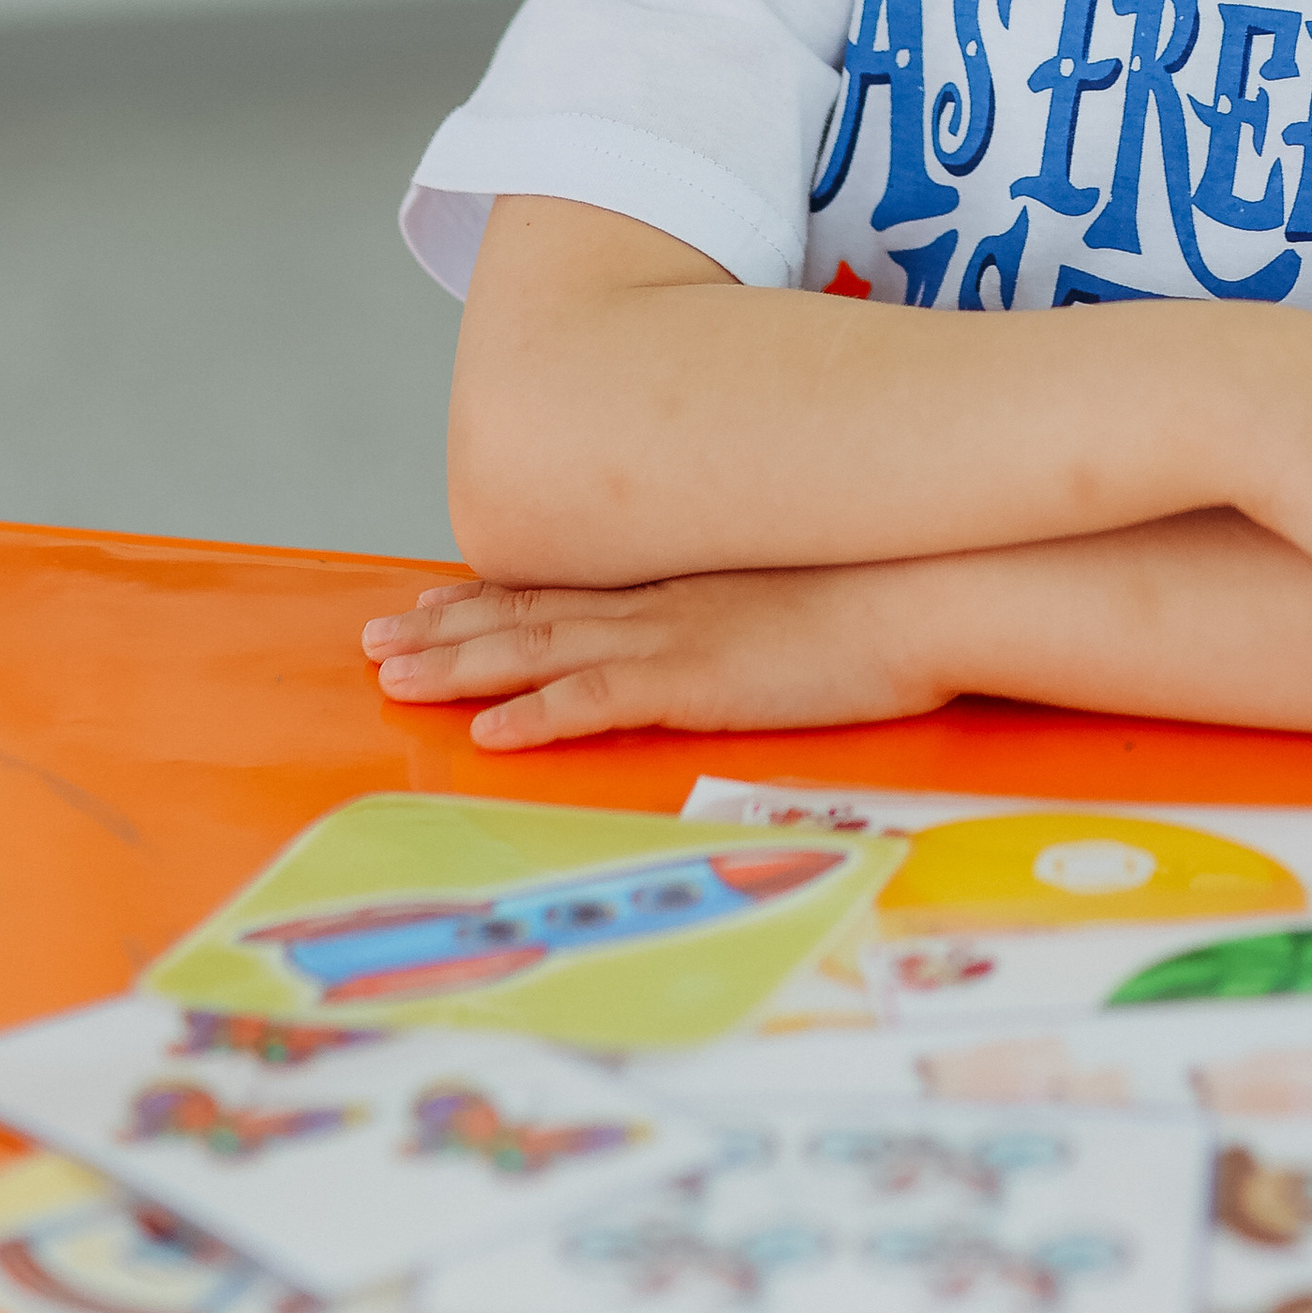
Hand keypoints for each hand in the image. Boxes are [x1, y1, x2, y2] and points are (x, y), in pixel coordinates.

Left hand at [360, 562, 947, 750]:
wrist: (935, 582)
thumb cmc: (890, 585)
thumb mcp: (802, 584)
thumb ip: (752, 602)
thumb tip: (738, 621)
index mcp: (685, 579)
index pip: (567, 585)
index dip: (492, 594)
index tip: (434, 598)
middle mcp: (663, 598)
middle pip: (530, 611)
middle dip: (446, 628)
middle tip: (376, 638)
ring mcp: (675, 636)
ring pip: (539, 649)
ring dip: (460, 665)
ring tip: (394, 676)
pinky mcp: (697, 680)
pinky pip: (596, 700)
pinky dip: (535, 716)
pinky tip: (487, 733)